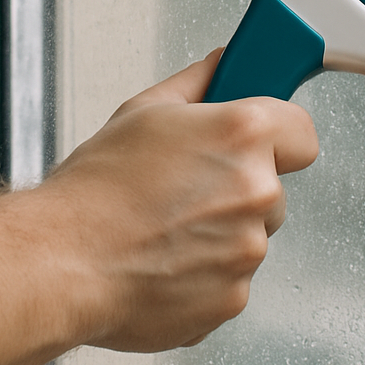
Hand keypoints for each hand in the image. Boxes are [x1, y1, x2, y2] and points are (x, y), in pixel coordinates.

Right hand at [36, 50, 317, 351]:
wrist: (62, 262)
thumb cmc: (93, 192)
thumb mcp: (140, 113)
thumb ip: (197, 83)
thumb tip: (220, 67)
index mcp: (241, 136)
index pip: (302, 133)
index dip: (279, 138)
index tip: (262, 144)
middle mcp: (255, 192)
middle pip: (273, 189)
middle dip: (238, 189)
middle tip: (184, 191)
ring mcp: (247, 250)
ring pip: (249, 237)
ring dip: (219, 235)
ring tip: (163, 230)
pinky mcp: (233, 297)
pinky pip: (229, 280)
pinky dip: (203, 275)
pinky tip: (162, 260)